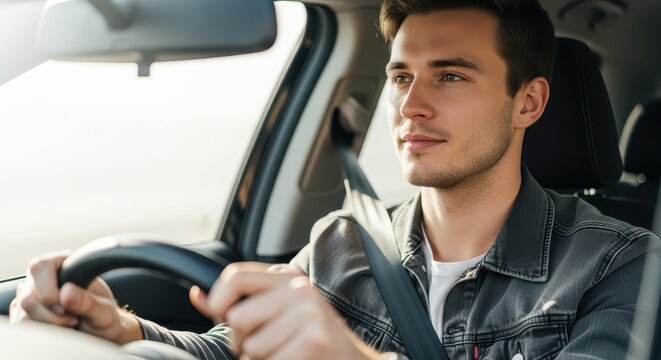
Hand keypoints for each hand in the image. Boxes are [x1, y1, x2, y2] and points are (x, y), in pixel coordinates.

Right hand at [9, 250, 142, 343]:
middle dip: (50, 314)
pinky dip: (39, 328)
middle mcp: (46, 274)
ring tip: (68, 322)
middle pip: (28, 294)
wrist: (100, 330)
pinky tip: (57, 327)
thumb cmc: (104, 316)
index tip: (67, 309)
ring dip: (46, 323)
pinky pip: (20, 320)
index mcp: (66, 263)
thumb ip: (88, 302)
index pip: (41, 267)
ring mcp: (32, 291)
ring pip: (22, 309)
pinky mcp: (25, 308)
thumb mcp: (104, 311)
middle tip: (73, 318)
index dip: (50, 292)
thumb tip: (66, 292)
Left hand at [190, 262, 379, 359]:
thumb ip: (238, 302)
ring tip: (282, 353)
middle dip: (241, 342)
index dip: (217, 300)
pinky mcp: (314, 340)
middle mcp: (298, 290)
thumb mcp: (277, 310)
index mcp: (287, 278)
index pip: (234, 276)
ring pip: (251, 347)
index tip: (220, 317)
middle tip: (264, 345)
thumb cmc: (309, 337)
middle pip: (237, 318)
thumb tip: (198, 295)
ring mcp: (309, 314)